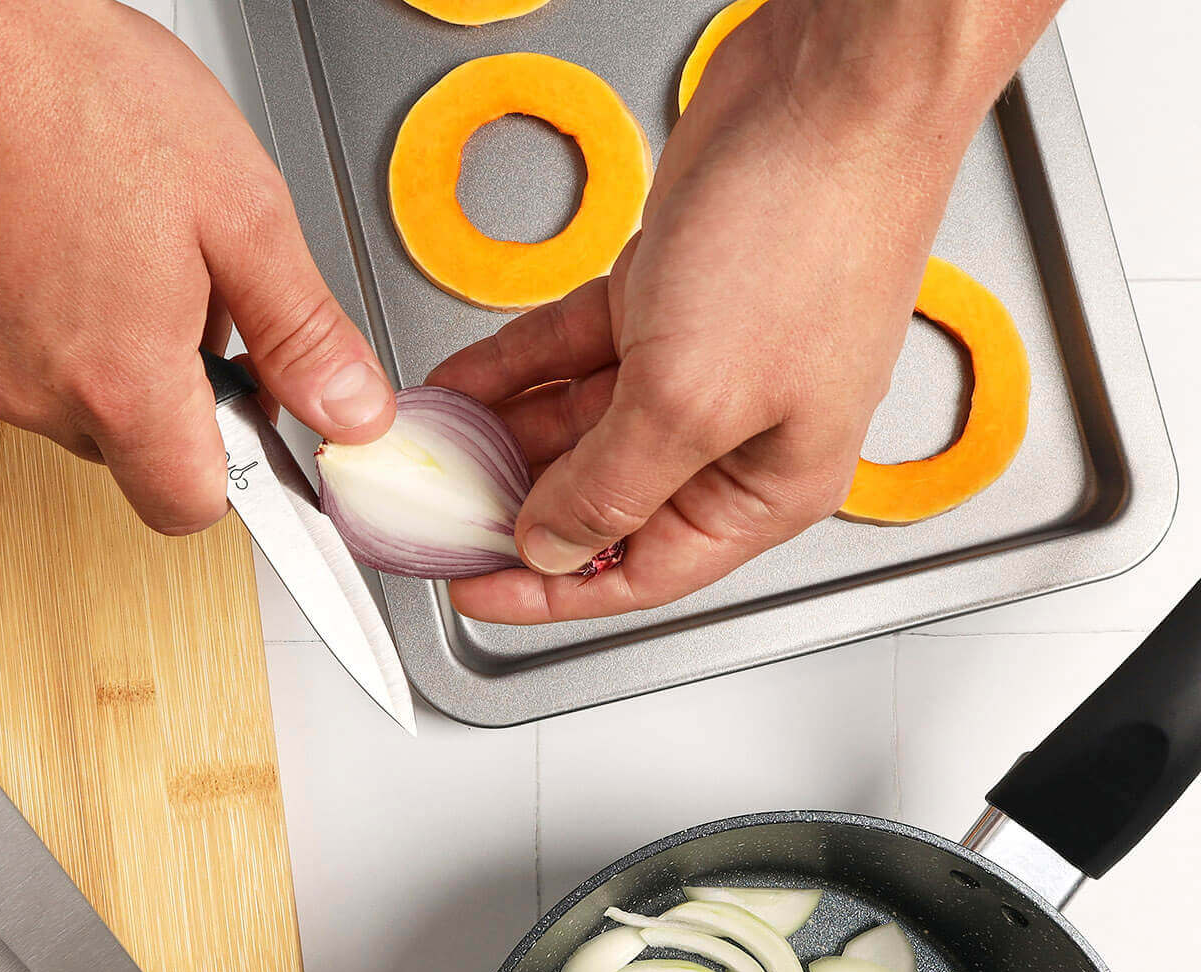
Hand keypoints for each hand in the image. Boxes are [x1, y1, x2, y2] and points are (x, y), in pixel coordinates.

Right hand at [0, 0, 393, 533]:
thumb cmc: (67, 87)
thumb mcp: (239, 210)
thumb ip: (302, 332)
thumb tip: (351, 411)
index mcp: (119, 384)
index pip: (190, 507)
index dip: (241, 472)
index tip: (269, 420)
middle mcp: (37, 390)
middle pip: (137, 454)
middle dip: (186, 397)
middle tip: (205, 290)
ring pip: (82, 399)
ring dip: (125, 351)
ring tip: (135, 238)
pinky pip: (29, 348)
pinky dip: (67, 313)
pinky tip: (79, 222)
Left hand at [431, 0, 1057, 623]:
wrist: (836, 80)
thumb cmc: (812, 230)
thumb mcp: (691, 401)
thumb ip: (611, 488)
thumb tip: (552, 543)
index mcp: (766, 486)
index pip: (641, 572)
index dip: (550, 589)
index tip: (475, 590)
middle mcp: (733, 434)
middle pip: (601, 501)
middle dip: (515, 506)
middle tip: (440, 512)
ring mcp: (698, 363)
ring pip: (577, 427)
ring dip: (503, 436)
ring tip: (435, 447)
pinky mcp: (665, 298)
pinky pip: (571, 354)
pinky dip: (516, 368)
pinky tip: (463, 385)